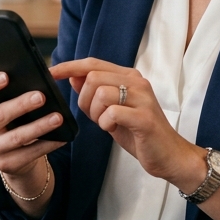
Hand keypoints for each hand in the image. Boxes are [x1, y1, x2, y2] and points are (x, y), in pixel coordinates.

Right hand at [0, 72, 65, 176]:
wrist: (13, 154)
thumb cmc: (14, 120)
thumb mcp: (8, 105)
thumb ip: (15, 92)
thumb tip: (39, 80)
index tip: (6, 76)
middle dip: (21, 105)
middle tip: (41, 96)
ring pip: (17, 137)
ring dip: (39, 126)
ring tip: (58, 117)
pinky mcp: (5, 164)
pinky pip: (29, 154)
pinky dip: (47, 144)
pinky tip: (61, 137)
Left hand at [50, 57, 203, 189]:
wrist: (169, 155)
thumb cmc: (139, 134)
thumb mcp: (112, 111)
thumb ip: (95, 94)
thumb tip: (73, 76)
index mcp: (129, 77)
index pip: (93, 63)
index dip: (69, 67)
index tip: (50, 73)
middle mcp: (137, 82)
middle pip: (93, 77)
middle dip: (84, 100)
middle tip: (94, 116)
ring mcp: (143, 98)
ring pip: (100, 93)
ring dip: (95, 113)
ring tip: (106, 124)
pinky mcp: (144, 117)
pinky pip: (111, 112)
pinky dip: (105, 123)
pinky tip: (113, 129)